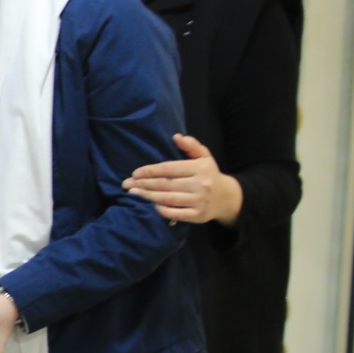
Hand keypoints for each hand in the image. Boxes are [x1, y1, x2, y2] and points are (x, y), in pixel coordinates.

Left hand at [124, 132, 242, 224]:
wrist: (227, 198)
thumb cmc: (209, 174)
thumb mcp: (204, 156)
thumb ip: (191, 145)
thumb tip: (176, 137)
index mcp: (200, 168)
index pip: (170, 168)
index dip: (150, 171)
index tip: (135, 172)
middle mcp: (201, 185)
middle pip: (165, 184)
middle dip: (143, 183)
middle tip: (126, 184)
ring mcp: (199, 201)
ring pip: (168, 198)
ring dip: (147, 196)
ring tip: (132, 193)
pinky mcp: (198, 215)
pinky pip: (175, 213)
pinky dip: (161, 210)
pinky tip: (150, 206)